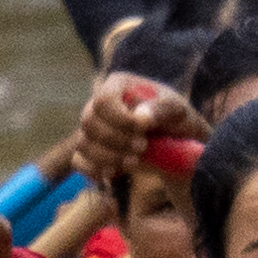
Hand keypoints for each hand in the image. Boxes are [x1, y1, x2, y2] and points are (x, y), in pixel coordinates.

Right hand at [73, 69, 197, 194]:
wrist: (177, 144)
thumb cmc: (178, 120)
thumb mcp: (177, 110)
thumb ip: (161, 109)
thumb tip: (141, 117)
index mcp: (118, 85)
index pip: (103, 100)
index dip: (120, 118)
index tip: (144, 129)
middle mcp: (100, 104)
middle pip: (89, 122)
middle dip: (116, 140)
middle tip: (143, 147)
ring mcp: (93, 127)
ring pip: (83, 143)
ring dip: (109, 157)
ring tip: (135, 162)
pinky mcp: (91, 150)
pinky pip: (79, 161)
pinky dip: (95, 169)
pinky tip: (115, 173)